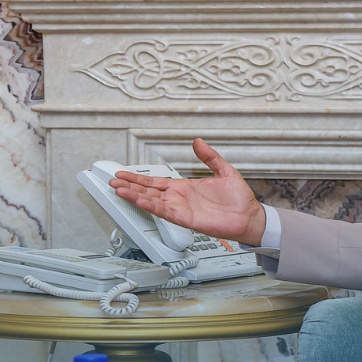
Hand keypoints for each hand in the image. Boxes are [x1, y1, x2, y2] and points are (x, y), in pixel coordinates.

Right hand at [109, 139, 265, 243]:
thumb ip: (209, 157)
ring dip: (135, 196)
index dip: (138, 178)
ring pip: (152, 201)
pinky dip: (152, 206)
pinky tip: (140, 201)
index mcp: (183, 187)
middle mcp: (178, 198)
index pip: (155, 181)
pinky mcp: (186, 219)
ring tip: (119, 190)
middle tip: (112, 182)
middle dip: (130, 187)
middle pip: (148, 191)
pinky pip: (165, 212)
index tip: (122, 174)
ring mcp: (181, 209)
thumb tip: (198, 142)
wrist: (249, 215)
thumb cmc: (238, 198)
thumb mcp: (223, 170)